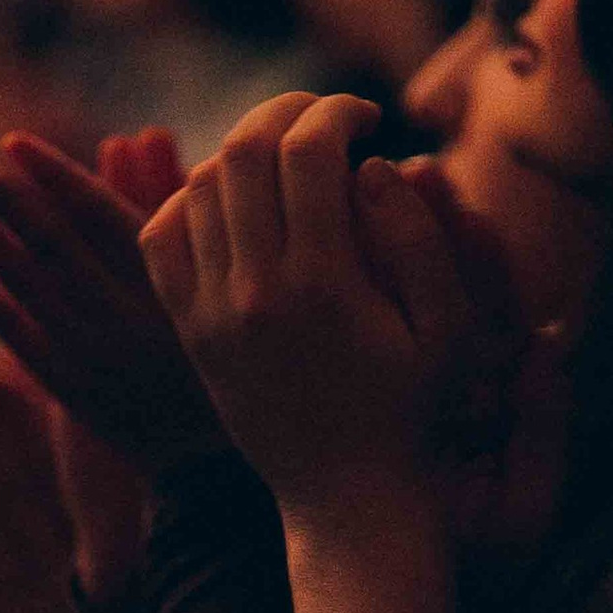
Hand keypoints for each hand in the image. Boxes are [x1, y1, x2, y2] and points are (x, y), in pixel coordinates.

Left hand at [0, 130, 221, 472]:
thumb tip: (137, 151)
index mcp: (162, 280)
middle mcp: (120, 309)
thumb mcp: (206, 290)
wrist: (210, 459)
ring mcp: (88, 348)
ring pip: (22, 276)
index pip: (98, 213)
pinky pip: (12, 329)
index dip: (53, 176)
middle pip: (49, 238)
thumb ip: (167, 230)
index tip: (14, 143)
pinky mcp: (64, 383)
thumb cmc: (213, 361)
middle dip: (1, 196)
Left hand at [138, 96, 526, 521]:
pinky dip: (190, 201)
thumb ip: (419, 238)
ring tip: (287, 163)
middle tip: (322, 119)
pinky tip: (235, 205)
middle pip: (244, 150)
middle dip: (286, 112)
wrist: (349, 499)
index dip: (338, 112)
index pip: (308, 151)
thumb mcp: (451, 329)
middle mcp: (254, 291)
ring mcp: (211, 312)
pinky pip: (161, 236)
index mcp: (323, 283)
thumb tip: (372, 166)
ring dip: (243, 154)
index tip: (367, 116)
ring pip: (200, 185)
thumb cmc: (417, 410)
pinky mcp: (190, 331)